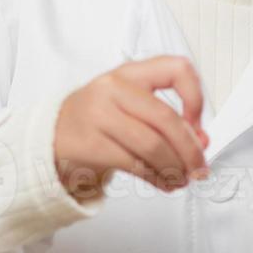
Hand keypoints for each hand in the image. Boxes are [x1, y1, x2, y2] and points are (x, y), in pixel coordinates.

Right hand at [54, 55, 209, 198]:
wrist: (53, 135)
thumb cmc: (99, 118)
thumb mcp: (132, 106)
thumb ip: (167, 119)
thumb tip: (200, 142)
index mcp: (130, 73)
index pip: (175, 70)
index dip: (195, 98)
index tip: (197, 123)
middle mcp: (114, 88)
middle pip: (166, 119)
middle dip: (190, 150)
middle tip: (198, 167)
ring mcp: (99, 115)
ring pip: (153, 146)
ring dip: (174, 169)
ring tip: (181, 179)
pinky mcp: (91, 145)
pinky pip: (136, 165)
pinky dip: (157, 179)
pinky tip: (163, 182)